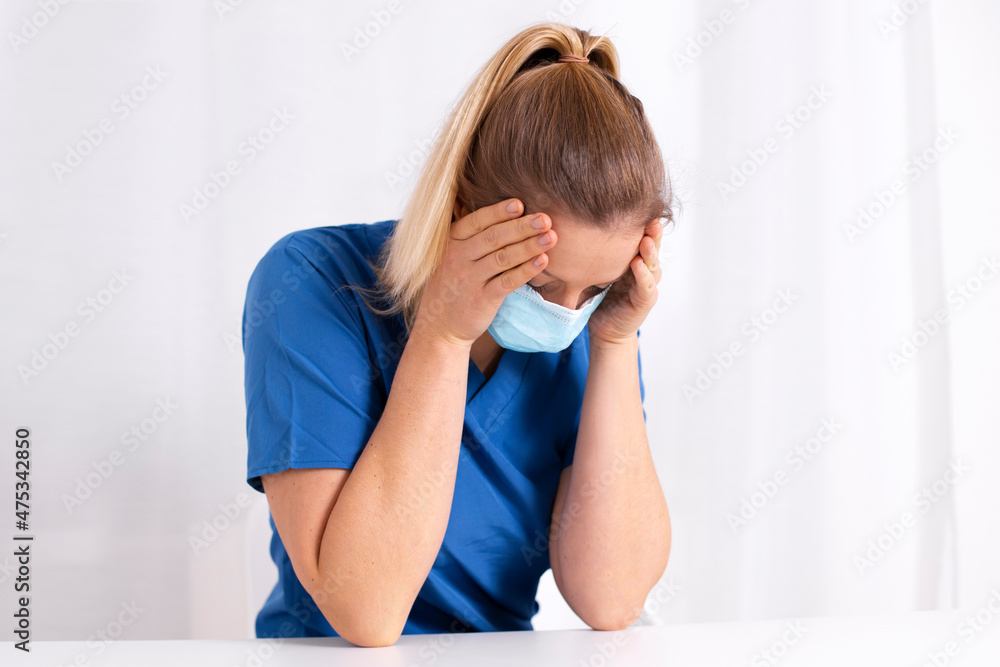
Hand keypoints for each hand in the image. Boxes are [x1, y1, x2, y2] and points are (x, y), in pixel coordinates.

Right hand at [412, 198, 557, 346]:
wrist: (439, 326)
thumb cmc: (452, 286)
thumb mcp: (451, 256)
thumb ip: (472, 237)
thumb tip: (504, 215)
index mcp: (451, 242)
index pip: (477, 221)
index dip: (498, 212)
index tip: (520, 203)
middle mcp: (458, 258)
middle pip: (493, 237)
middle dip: (521, 226)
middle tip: (545, 219)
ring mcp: (469, 279)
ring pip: (502, 258)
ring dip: (529, 246)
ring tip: (550, 237)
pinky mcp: (481, 299)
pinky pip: (507, 282)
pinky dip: (526, 270)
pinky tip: (542, 261)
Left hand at [586, 217, 662, 344]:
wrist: (605, 330)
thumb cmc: (600, 297)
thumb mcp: (597, 270)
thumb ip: (595, 252)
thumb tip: (575, 223)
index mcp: (634, 260)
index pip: (642, 238)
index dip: (643, 224)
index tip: (639, 207)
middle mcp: (645, 270)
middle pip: (653, 247)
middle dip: (653, 234)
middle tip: (651, 219)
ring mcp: (647, 285)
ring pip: (653, 265)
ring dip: (650, 252)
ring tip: (646, 239)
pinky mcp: (645, 301)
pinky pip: (646, 286)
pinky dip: (643, 275)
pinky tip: (638, 264)